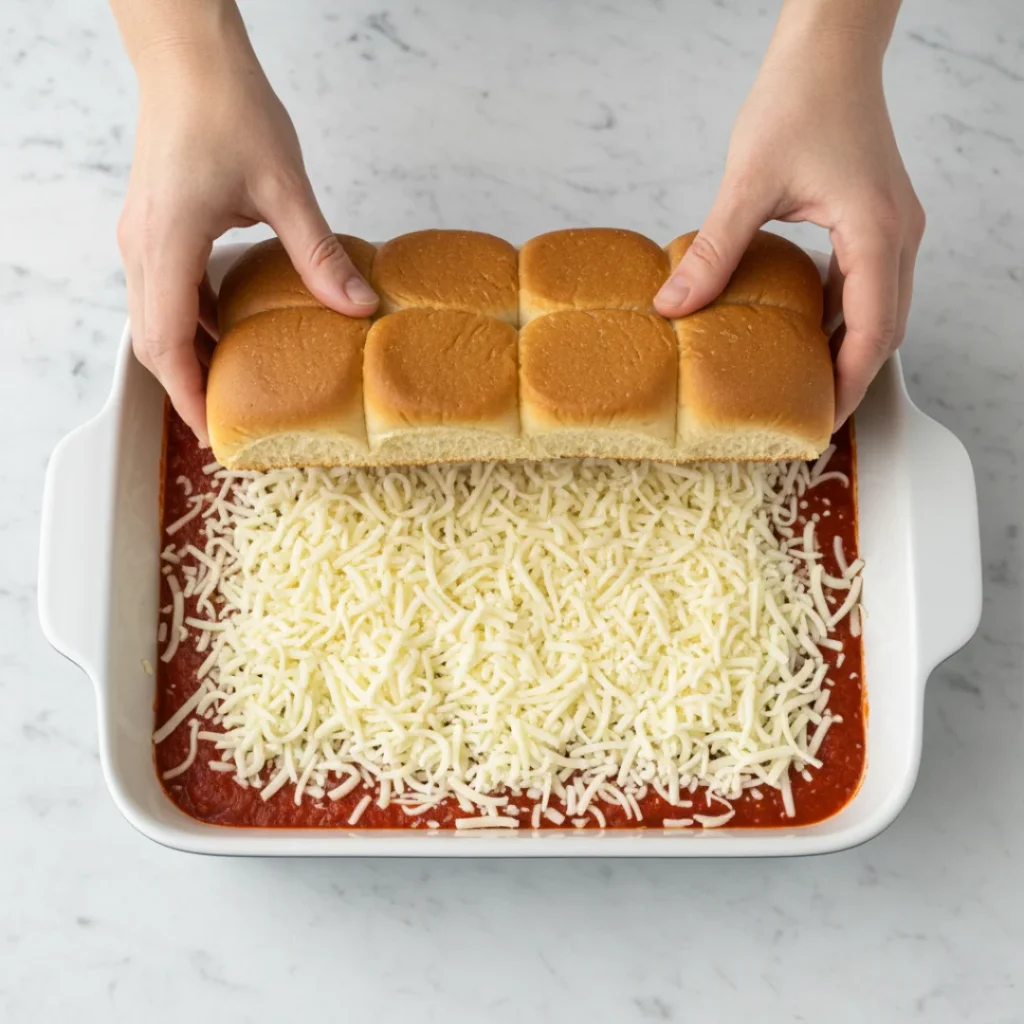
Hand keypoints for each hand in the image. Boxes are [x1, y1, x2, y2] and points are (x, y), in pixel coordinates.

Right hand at [115, 2, 376, 442]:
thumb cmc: (228, 109)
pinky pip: (167, 292)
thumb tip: (356, 305)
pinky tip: (231, 331)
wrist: (190, 59)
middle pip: (154, 341)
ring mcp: (144, 238)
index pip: (166, 343)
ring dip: (190, 357)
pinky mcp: (156, 228)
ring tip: (232, 389)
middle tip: (230, 424)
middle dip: (188, 388)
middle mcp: (143, 248)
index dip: (188, 395)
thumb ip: (318, 253)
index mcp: (167, 245)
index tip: (215, 434)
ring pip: (156, 319)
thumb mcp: (286, 188)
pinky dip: (193, 322)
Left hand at [655, 2, 923, 427]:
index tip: (820, 423)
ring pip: (880, 310)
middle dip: (851, 379)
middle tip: (809, 416)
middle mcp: (897, 236)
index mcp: (876, 234)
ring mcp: (893, 228)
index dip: (847, 386)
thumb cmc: (799, 99)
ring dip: (848, 349)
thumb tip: (673, 306)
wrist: (829, 50)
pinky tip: (804, 330)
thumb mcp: (747, 184)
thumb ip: (714, 251)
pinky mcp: (877, 219)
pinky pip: (867, 284)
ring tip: (806, 384)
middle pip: (885, 331)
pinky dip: (841, 315)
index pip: (871, 334)